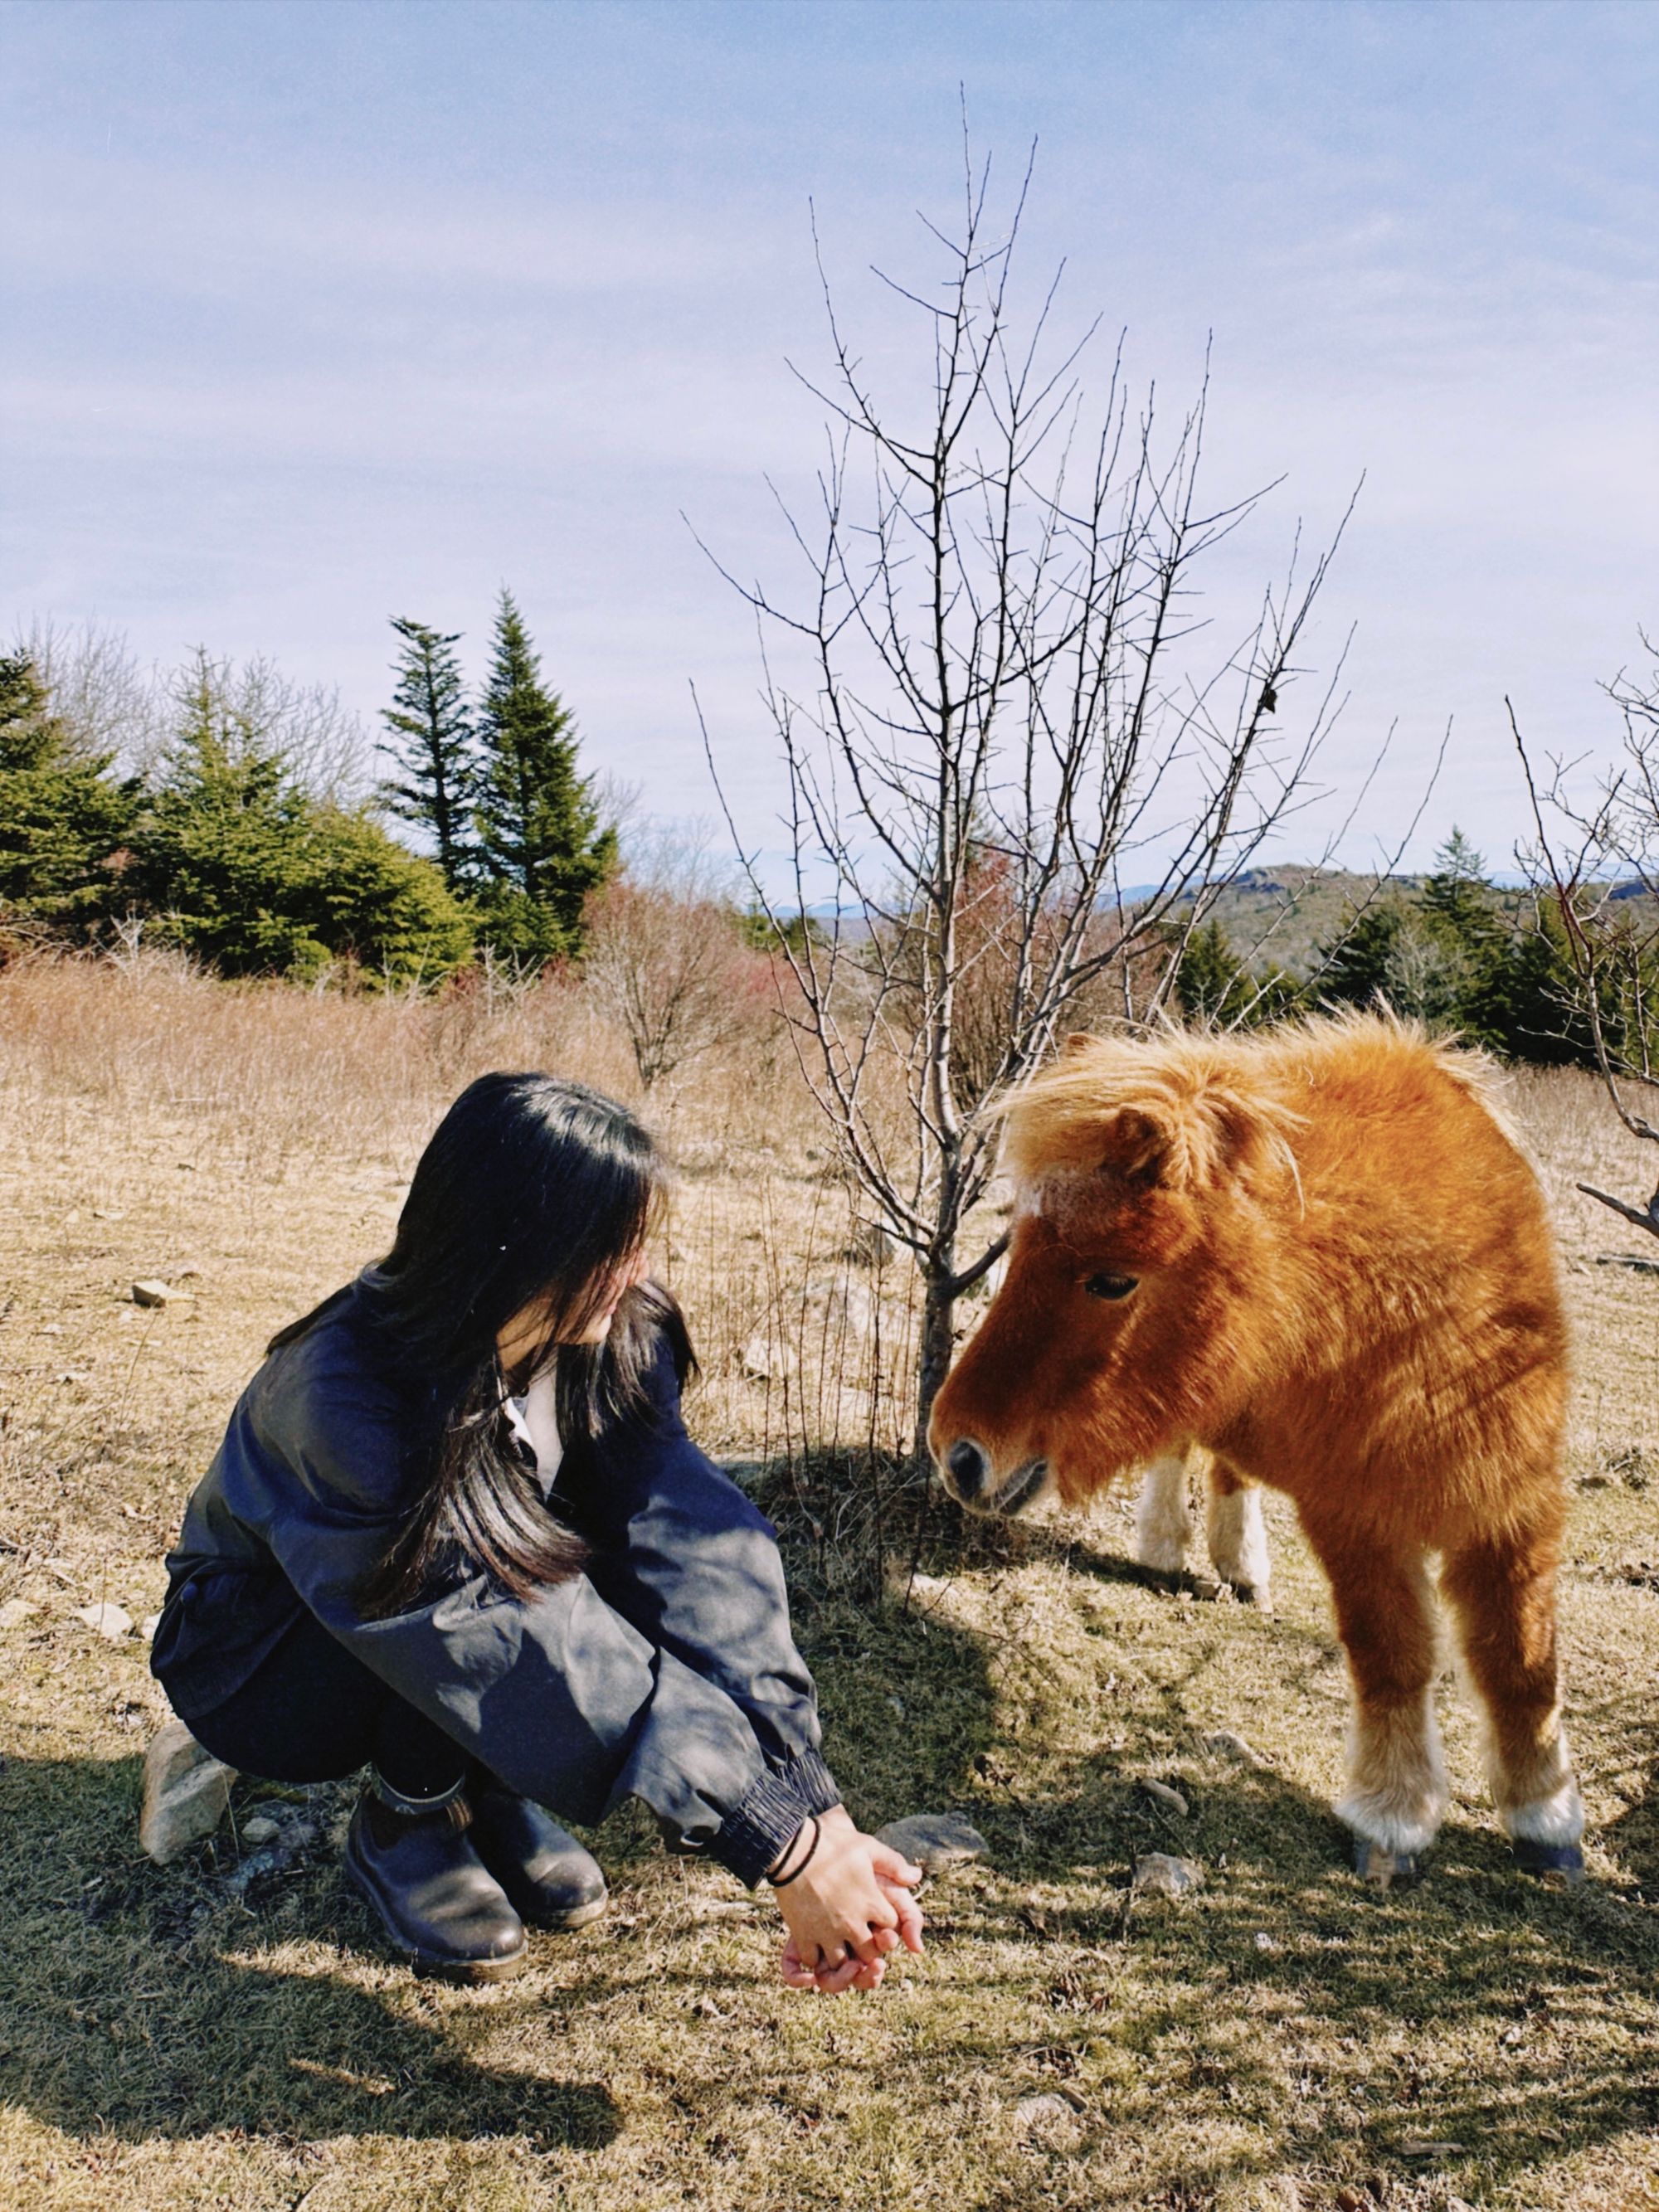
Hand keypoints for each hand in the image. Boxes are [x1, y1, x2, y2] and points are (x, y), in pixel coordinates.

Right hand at [772, 1808, 923, 1993]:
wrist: (794, 1849)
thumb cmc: (833, 1845)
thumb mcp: (868, 1847)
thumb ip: (893, 1864)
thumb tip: (916, 1877)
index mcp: (872, 1903)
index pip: (892, 1928)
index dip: (886, 1923)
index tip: (876, 1916)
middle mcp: (853, 1923)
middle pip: (869, 1953)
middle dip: (867, 1947)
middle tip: (857, 1934)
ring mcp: (828, 1932)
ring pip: (842, 1962)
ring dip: (841, 1955)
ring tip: (836, 1941)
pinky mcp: (805, 1935)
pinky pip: (813, 1960)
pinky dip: (815, 1956)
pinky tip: (814, 1942)